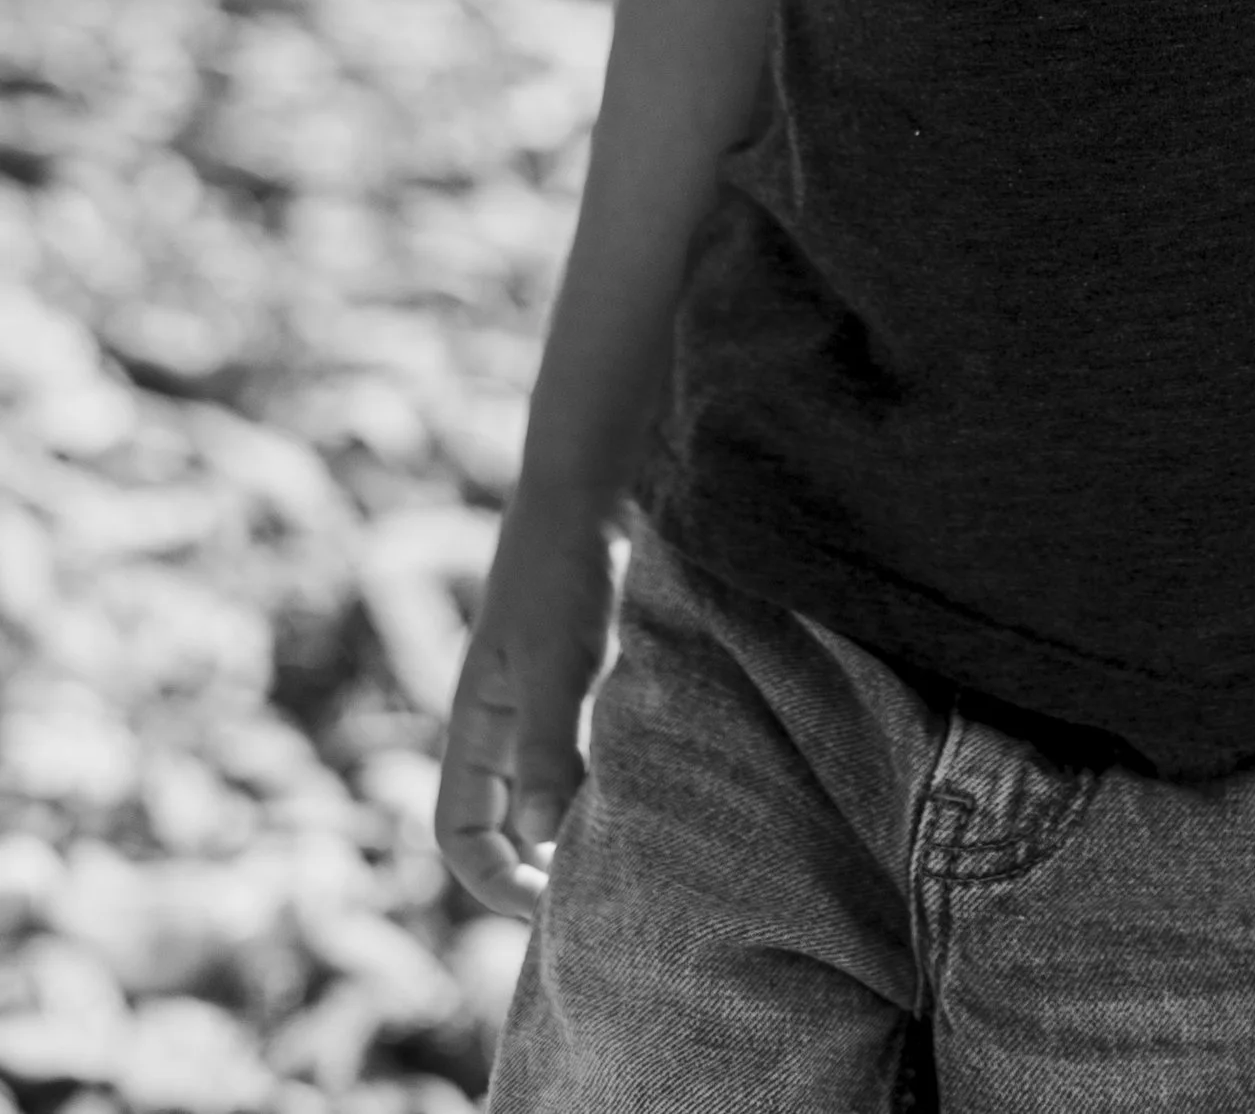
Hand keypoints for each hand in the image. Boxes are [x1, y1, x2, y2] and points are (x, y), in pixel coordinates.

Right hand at [434, 497, 626, 920]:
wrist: (586, 485)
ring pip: (544, 790)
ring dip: (574, 826)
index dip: (494, 883)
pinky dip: (604, 780)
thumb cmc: (562, 569)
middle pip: (501, 824)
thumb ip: (548, 744)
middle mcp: (503, 722)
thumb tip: (542, 836)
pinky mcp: (582, 674)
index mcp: (478, 727)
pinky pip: (581, 751)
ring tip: (629, 851)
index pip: (461, 837)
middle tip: (598, 897)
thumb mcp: (557, 660)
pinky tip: (652, 783)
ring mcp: (541, 698)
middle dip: (535, 869)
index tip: (551, 909)